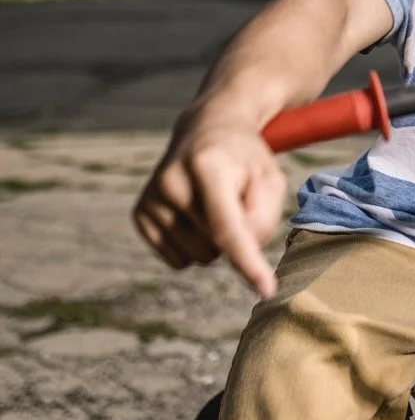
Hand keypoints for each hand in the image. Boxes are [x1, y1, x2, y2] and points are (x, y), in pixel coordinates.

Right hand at [132, 106, 286, 297]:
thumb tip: (237, 251)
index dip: (247, 262)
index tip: (267, 290)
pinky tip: (195, 213)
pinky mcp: (140, 214)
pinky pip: (177, 261)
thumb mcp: (269, 177)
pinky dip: (194, 246)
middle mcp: (172, 182)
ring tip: (214, 203)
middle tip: (234, 197)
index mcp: (208, 166)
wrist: (206, 129)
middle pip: (217, 246)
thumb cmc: (244, 158)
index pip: (228, 226)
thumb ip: (263, 216)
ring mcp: (151, 198)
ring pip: (198, 258)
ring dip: (215, 241)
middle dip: (237, 234)